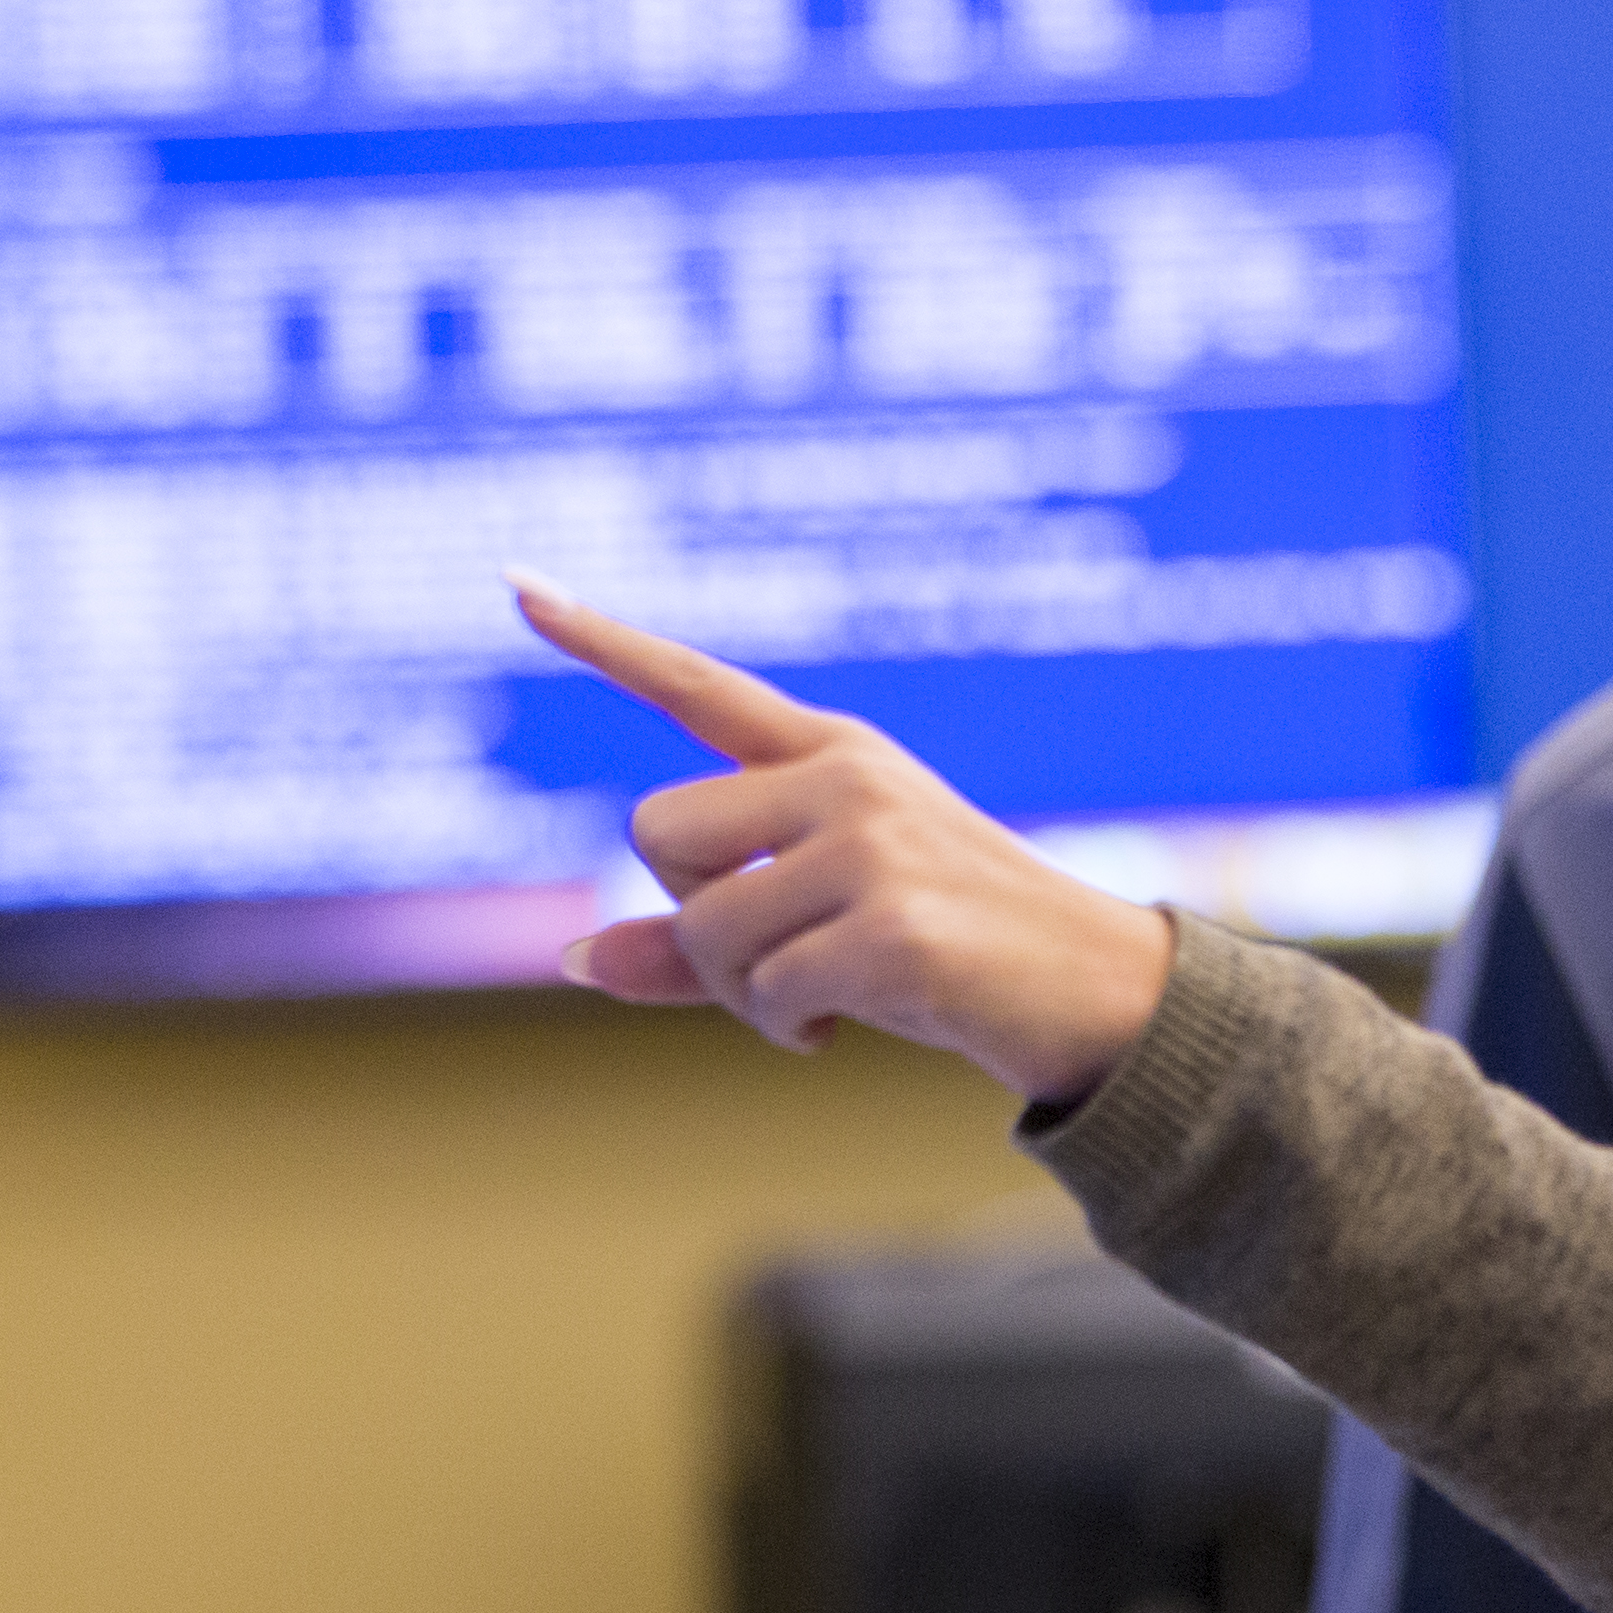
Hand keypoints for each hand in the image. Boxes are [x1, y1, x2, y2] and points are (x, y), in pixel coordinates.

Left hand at [510, 581, 1177, 1106]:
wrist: (1096, 993)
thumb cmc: (949, 952)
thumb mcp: (822, 923)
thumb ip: (696, 940)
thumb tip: (576, 960)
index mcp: (831, 754)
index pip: (696, 685)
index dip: (599, 638)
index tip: (516, 583)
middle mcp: (846, 777)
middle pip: (656, 833)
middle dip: (692, 918)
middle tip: (779, 956)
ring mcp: (874, 845)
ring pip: (702, 927)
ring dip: (740, 993)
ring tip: (820, 999)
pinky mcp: (894, 926)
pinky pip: (766, 992)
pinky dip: (790, 1029)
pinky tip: (846, 1025)